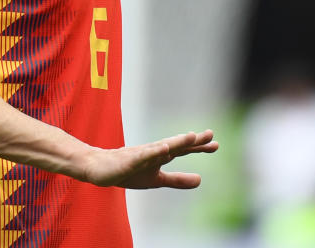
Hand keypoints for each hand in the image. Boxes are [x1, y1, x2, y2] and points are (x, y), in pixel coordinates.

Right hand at [80, 130, 218, 188]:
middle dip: (193, 141)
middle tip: (211, 134)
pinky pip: (143, 155)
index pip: (183, 150)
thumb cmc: (128, 171)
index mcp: (161, 156)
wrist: (99, 169)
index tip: (215, 144)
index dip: (199, 147)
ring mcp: (142, 154)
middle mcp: (154, 151)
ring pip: (161, 147)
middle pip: (176, 145)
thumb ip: (178, 180)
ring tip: (192, 137)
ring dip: (176, 142)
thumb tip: (201, 180)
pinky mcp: (129, 160)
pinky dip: (154, 151)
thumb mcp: (156, 179)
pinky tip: (164, 148)